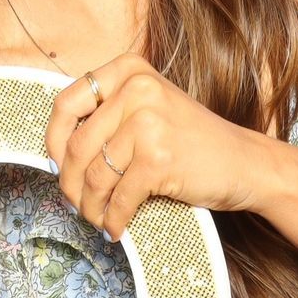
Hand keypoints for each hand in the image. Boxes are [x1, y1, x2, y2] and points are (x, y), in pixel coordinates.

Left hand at [44, 53, 266, 239]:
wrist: (244, 163)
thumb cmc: (190, 139)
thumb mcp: (148, 105)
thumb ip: (108, 115)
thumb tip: (57, 153)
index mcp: (128, 69)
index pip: (66, 104)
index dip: (53, 140)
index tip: (55, 163)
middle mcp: (137, 89)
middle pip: (76, 145)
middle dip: (70, 183)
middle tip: (76, 203)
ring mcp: (148, 123)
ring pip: (94, 175)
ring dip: (90, 206)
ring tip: (96, 217)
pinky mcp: (159, 158)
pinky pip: (119, 197)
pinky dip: (114, 218)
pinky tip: (116, 227)